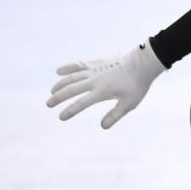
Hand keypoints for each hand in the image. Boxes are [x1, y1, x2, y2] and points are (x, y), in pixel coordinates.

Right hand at [46, 41, 165, 128]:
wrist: (142, 63)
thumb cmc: (137, 85)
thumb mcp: (129, 104)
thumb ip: (114, 115)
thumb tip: (102, 127)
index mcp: (101, 92)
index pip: (81, 104)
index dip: (69, 111)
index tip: (61, 117)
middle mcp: (94, 80)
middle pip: (71, 89)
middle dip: (58, 97)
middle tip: (48, 104)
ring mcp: (93, 70)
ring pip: (71, 77)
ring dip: (60, 84)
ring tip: (52, 91)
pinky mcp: (96, 63)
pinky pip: (78, 65)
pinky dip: (67, 68)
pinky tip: (58, 71)